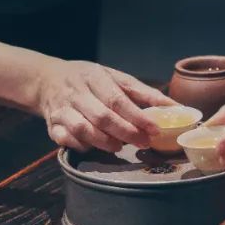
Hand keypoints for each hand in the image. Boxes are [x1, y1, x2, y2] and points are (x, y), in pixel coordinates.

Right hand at [38, 61, 176, 152]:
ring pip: (82, 130)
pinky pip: (66, 140)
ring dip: (104, 142)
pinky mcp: (52, 126)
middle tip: (144, 142)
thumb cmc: (90, 80)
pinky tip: (95, 147)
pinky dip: (82, 146)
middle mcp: (76, 93)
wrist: (47, 80)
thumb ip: (144, 94)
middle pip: (102, 117)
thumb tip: (177, 107)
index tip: (155, 129)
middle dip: (125, 132)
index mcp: (94, 77)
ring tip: (119, 147)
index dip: (137, 116)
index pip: (118, 99)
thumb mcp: (116, 78)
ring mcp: (61, 110)